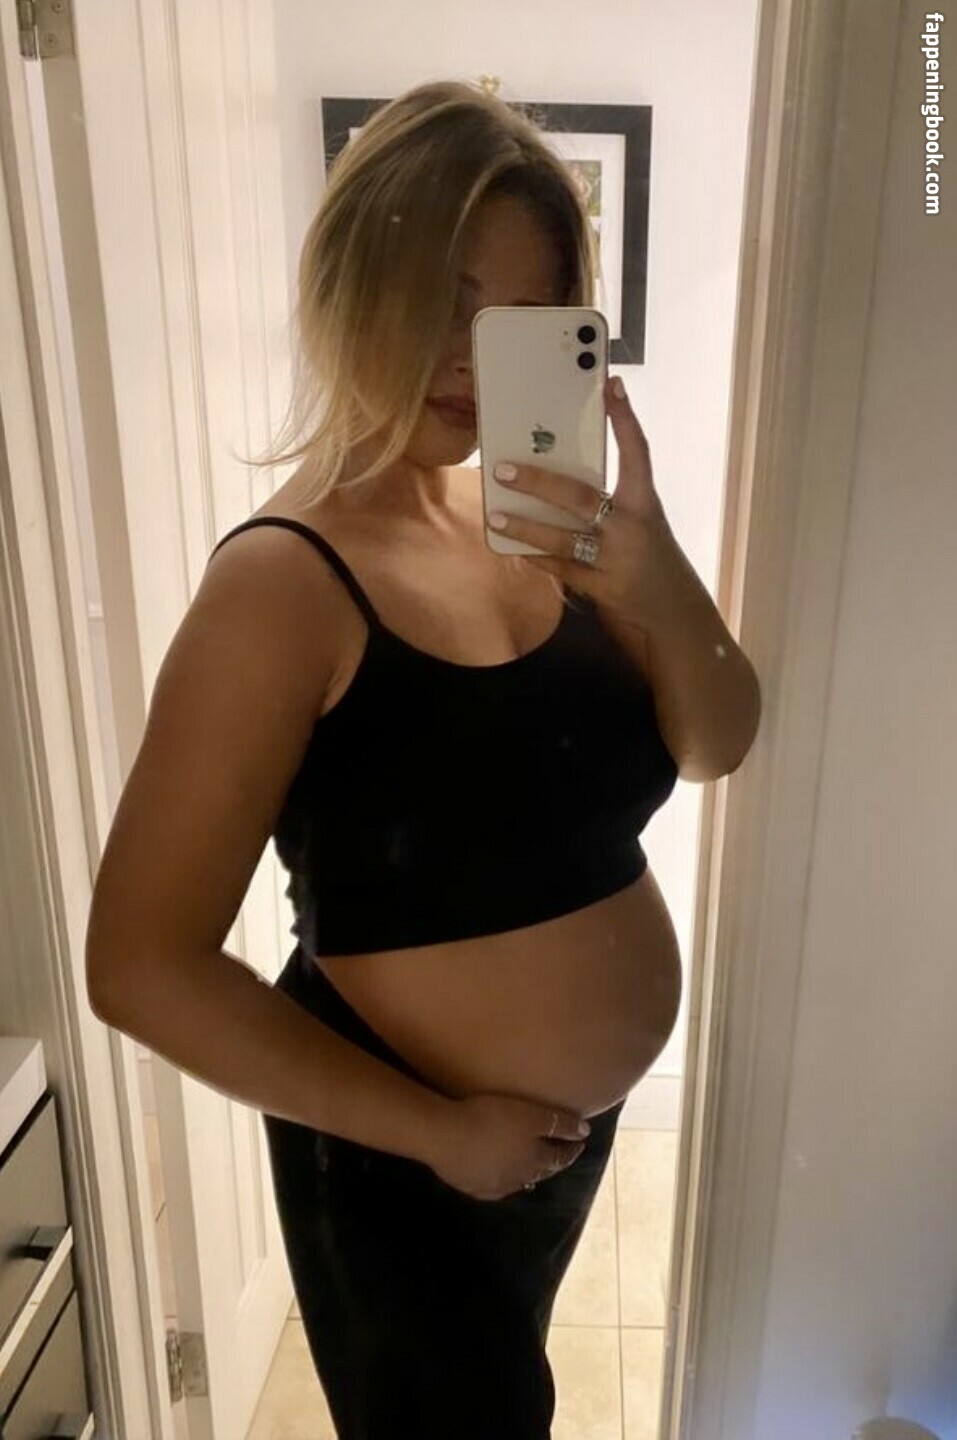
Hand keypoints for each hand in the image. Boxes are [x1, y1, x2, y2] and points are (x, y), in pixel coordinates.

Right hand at [425, 1093, 590, 1200]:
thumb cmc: (491, 1119)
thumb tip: (585, 1132)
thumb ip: (559, 1123)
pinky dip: (504, 1185)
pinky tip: (501, 1182)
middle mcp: (519, 1178)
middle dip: (554, 1164)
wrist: (446, 1137)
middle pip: (542, 1173)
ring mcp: (495, 1185)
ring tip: (533, 1172)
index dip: (572, 1149)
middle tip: (560, 1155)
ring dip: (529, 1177)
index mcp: (535, 1160)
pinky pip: (494, 1190)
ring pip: (519, 1184)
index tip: (580, 1143)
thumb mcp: (530, 1115)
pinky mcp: (472, 1187)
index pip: (560, 1158)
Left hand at [486, 375, 685, 631]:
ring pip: (564, 538)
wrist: (671, 607)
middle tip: (503, 469)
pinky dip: (537, 558)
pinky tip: (513, 549)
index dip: (625, 419)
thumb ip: (610, 495)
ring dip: (526, 528)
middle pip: (581, 496)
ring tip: (495, 517)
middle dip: (539, 483)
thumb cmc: (648, 552)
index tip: (611, 386)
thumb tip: (559, 464)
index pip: (638, 452)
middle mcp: (631, 526)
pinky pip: (562, 570)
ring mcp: (616, 558)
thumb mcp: (640, 518)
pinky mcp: (603, 587)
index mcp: (644, 501)